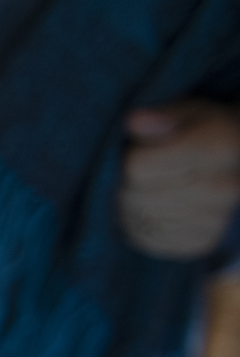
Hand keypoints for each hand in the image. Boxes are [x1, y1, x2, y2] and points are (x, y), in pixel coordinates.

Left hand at [120, 99, 239, 259]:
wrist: (234, 163)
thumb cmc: (202, 133)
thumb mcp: (185, 113)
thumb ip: (159, 117)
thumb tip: (135, 120)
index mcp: (220, 146)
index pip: (137, 166)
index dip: (131, 157)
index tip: (145, 150)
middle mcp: (225, 187)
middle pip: (138, 196)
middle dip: (128, 184)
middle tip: (141, 175)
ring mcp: (217, 219)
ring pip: (141, 221)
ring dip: (131, 208)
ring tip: (148, 191)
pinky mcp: (202, 243)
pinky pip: (150, 240)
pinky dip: (142, 227)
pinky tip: (155, 211)